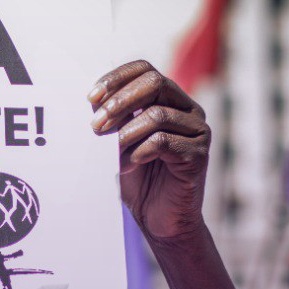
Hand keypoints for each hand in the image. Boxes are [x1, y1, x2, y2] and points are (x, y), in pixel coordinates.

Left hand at [88, 61, 209, 242]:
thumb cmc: (139, 179)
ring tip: (111, 153)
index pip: (145, 69)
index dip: (116, 78)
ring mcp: (196, 130)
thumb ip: (114, 119)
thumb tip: (92, 99)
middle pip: (154, 82)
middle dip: (119, 101)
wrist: (160, 219)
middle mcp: (187, 109)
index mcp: (168, 99)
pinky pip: (164, 142)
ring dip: (125, 133)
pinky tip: (128, 165)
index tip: (90, 98)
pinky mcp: (198, 154)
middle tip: (95, 126)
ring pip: (157, 114)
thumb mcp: (120, 143)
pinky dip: (139, 152)